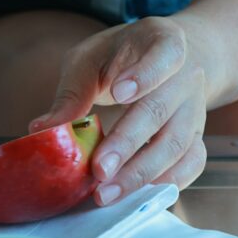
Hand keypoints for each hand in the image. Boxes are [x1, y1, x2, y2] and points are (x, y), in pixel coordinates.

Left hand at [30, 17, 207, 204]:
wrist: (172, 59)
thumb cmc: (123, 57)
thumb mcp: (92, 59)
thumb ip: (73, 92)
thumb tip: (41, 129)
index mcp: (163, 42)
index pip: (164, 54)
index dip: (144, 74)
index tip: (119, 93)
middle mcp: (186, 76)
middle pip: (160, 110)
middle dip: (128, 143)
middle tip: (99, 170)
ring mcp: (194, 109)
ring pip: (176, 144)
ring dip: (141, 173)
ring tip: (108, 192)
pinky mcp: (196, 136)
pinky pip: (191, 163)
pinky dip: (167, 182)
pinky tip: (138, 195)